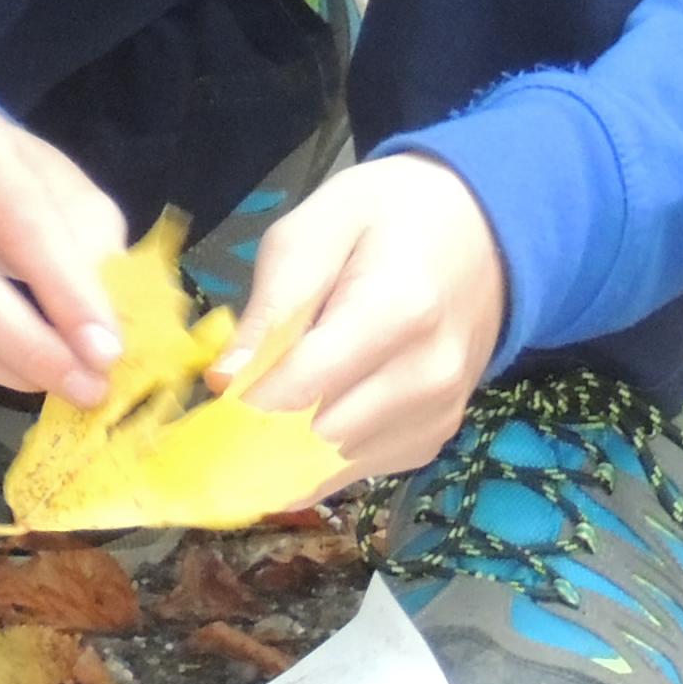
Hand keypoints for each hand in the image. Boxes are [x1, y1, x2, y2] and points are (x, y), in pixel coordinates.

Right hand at [0, 102, 128, 408]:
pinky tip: (10, 364)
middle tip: (86, 388)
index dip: (66, 294)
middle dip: (30, 348)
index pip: (18, 224)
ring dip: (6, 369)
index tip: (108, 352)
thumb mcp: (58, 186)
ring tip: (59, 383)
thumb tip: (101, 326)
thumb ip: (88, 242)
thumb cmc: (2, 179)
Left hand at [215, 153, 506, 481]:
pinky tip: (299, 426)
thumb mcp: (312, 231)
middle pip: (319, 435)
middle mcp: (428, 374)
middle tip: (211, 421)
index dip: (239, 403)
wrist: (482, 231)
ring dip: (285, 453)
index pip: (301, 387)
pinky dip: (323, 457)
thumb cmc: (386, 217)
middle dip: (256, 435)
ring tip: (249, 422)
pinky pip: (365, 466)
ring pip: (339, 463)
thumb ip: (270, 306)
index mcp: (397, 311)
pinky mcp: (437, 435)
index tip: (200, 403)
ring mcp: (440, 411)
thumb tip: (223, 379)